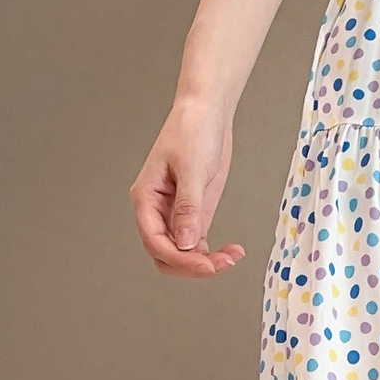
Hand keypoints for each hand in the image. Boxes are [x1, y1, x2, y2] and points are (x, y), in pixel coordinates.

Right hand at [130, 96, 245, 277]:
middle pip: (165, 255)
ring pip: (182, 254)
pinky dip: (214, 254)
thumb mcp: (192, 169)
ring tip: (233, 257)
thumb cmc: (191, 132)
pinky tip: (233, 252)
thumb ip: (188, 208)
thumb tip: (184, 243)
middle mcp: (157, 211)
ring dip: (206, 262)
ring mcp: (175, 215)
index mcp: (146, 199)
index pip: (154, 242)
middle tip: (222, 264)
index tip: (206, 264)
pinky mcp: (194, 214)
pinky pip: (198, 245)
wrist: (207, 114)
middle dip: (191, 265)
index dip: (179, 258)